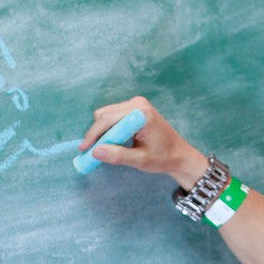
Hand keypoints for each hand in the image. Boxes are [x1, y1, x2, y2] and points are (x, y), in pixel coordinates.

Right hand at [79, 97, 207, 188]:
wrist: (179, 155)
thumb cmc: (163, 158)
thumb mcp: (140, 160)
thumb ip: (118, 155)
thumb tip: (95, 152)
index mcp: (141, 113)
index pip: (108, 119)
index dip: (94, 134)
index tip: (84, 149)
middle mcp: (137, 104)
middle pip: (104, 114)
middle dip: (95, 133)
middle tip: (90, 152)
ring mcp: (135, 104)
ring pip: (106, 115)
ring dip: (101, 132)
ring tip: (101, 150)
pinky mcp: (134, 109)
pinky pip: (113, 116)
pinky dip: (108, 129)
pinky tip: (110, 143)